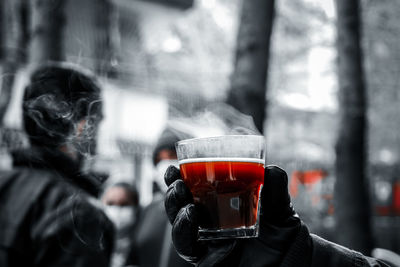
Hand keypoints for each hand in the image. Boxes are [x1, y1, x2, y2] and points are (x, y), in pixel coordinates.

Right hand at [164, 165, 301, 266]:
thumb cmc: (284, 243)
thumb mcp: (283, 215)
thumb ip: (277, 193)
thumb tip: (271, 170)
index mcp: (223, 211)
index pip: (196, 193)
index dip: (181, 181)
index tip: (175, 168)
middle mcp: (211, 227)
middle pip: (182, 209)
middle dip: (173, 195)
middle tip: (176, 181)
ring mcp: (208, 246)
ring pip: (180, 229)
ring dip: (176, 214)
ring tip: (186, 205)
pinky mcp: (207, 263)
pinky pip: (190, 250)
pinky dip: (188, 235)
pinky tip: (197, 222)